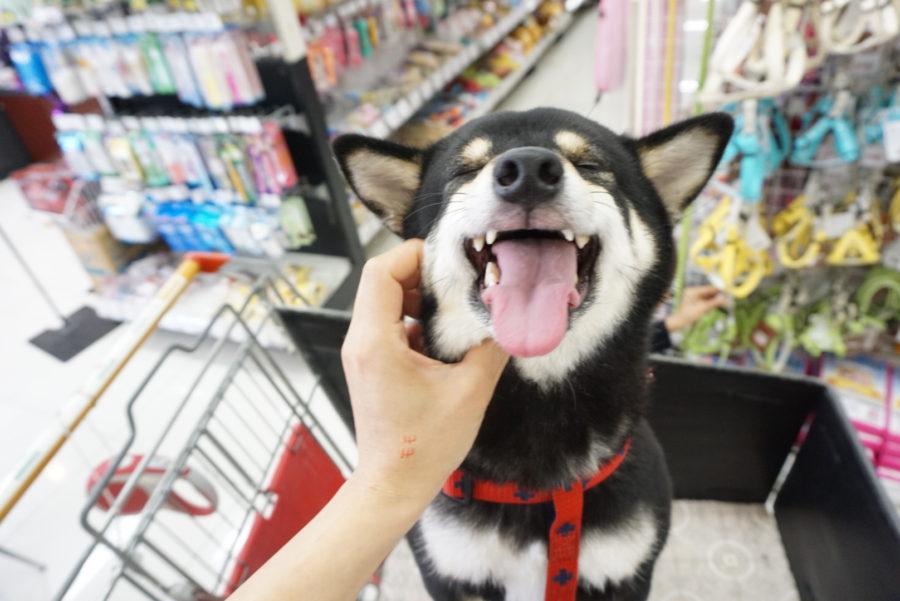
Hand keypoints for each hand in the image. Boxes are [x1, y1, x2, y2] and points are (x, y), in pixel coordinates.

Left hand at [342, 239, 508, 505]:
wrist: (393, 485)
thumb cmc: (424, 445)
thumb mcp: (470, 391)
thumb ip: (490, 347)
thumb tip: (507, 317)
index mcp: (376, 341)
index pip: (381, 271)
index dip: (413, 255)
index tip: (447, 261)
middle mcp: (360, 342)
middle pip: (381, 282)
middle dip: (420, 274)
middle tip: (457, 282)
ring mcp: (362, 355)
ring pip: (383, 303)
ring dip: (418, 298)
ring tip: (454, 309)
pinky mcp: (370, 367)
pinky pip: (387, 327)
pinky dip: (414, 322)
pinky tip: (444, 339)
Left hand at [665, 285, 726, 331]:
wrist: (680, 322)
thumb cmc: (689, 315)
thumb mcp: (703, 308)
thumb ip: (714, 303)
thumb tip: (724, 299)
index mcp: (692, 291)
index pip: (707, 288)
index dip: (717, 290)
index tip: (726, 291)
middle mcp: (692, 292)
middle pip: (707, 292)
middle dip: (716, 294)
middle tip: (727, 296)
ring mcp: (692, 296)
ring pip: (706, 296)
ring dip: (714, 298)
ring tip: (723, 300)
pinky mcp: (694, 301)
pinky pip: (704, 300)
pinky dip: (710, 301)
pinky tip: (717, 303)